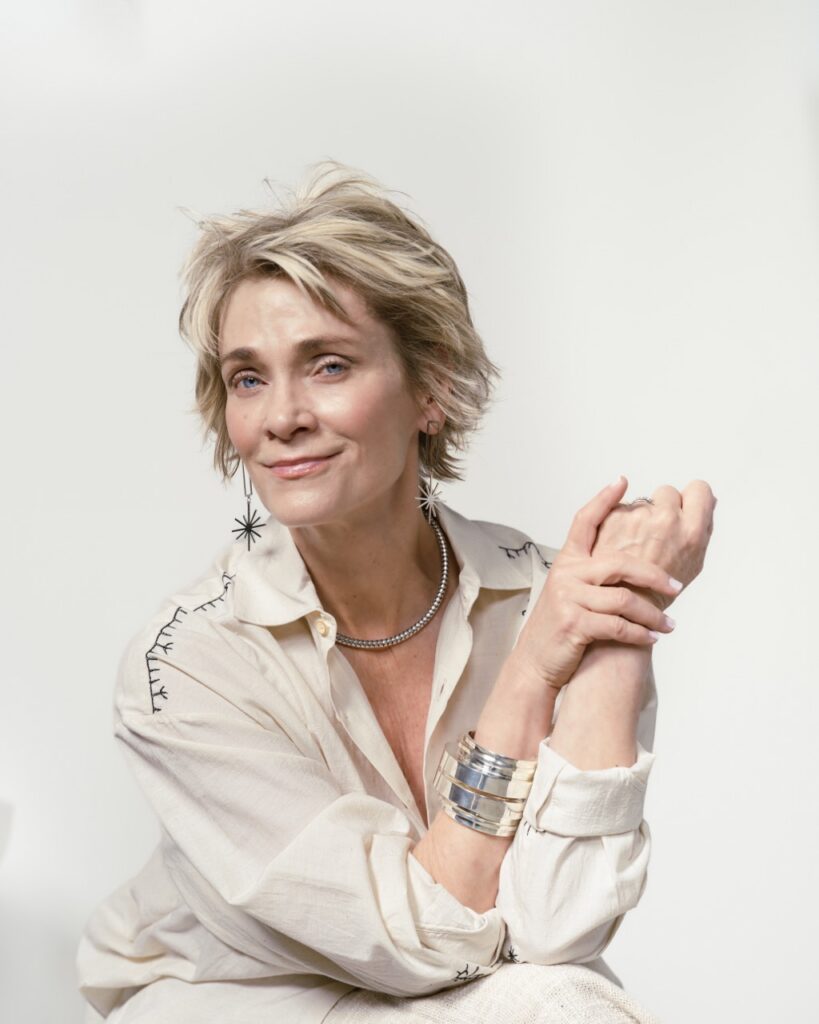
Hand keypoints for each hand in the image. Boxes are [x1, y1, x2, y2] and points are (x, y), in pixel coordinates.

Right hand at [512, 477, 681, 694]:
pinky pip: (616, 625)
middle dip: (653, 576)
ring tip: (668, 625)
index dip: (603, 500)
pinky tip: (652, 638)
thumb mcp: (573, 591)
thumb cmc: (561, 625)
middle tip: (676, 587)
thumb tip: (634, 560)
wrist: (535, 659)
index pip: (585, 521)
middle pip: (619, 563)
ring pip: (623, 599)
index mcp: (568, 561)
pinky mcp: (573, 624)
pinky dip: (639, 634)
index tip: (622, 480)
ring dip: (652, 615)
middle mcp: (566, 574)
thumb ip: (597, 573)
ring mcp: (568, 598)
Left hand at [591, 478, 715, 611]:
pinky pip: (619, 509)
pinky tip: (619, 544)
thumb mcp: (693, 563)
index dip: (691, 498)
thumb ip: (701, 528)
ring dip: (639, 517)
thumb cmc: (657, 591)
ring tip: (635, 546)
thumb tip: (707, 501)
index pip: (699, 490)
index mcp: (691, 531)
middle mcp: (665, 519)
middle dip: (662, 507)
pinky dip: (618, 522)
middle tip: (655, 534)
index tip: (685, 505)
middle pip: (668, 492)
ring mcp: (637, 516)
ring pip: (641, 502)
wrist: (621, 605)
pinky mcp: (612, 517)